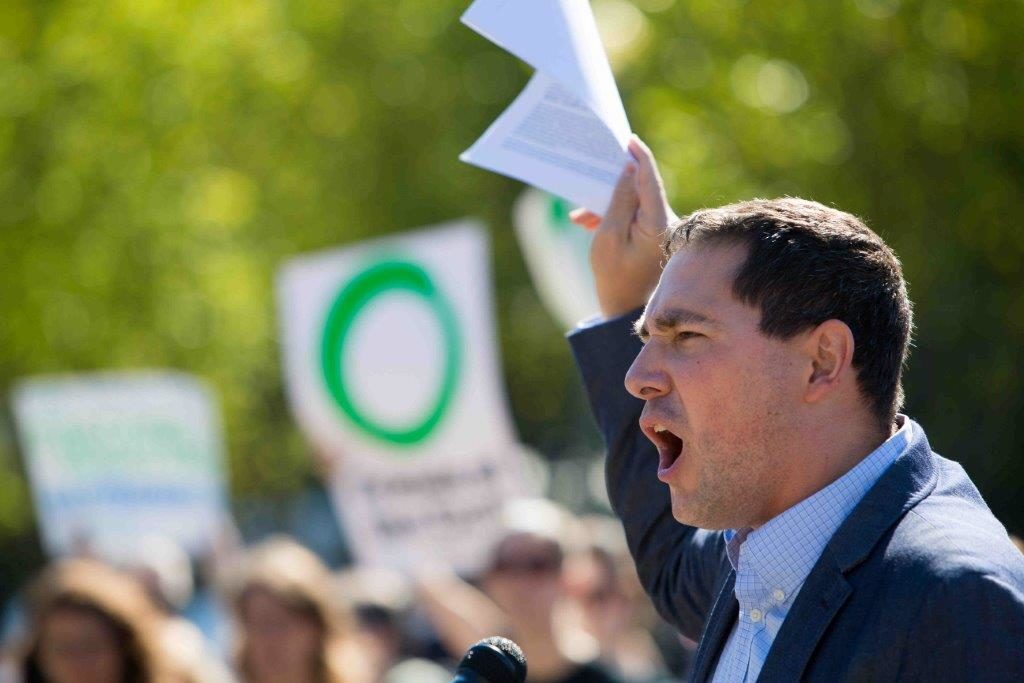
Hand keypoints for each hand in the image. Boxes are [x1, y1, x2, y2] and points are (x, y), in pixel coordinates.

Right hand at [571, 136, 675, 317]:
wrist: (625, 311)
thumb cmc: (615, 277)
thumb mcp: (608, 237)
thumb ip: (618, 201)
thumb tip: (628, 170)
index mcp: (657, 222)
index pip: (650, 179)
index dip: (639, 156)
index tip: (629, 140)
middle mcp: (665, 222)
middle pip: (641, 189)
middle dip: (614, 181)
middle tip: (597, 163)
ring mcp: (660, 231)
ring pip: (633, 204)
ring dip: (607, 204)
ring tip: (581, 214)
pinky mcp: (652, 237)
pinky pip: (632, 217)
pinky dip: (612, 217)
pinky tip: (587, 223)